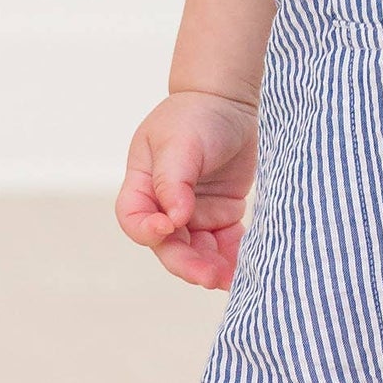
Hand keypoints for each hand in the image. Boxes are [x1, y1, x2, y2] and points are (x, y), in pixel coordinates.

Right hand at [114, 91, 258, 288]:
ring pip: (197, 251)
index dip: (148, 231)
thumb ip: (173, 180)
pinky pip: (225, 244)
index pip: (134, 219)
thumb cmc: (196, 115)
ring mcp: (194, 212)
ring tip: (232, 280)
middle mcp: (164, 205)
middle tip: (209, 276)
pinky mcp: (221, 215)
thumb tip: (175, 218)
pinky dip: (234, 257)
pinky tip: (247, 267)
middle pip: (169, 245)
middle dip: (187, 263)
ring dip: (212, 268)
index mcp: (143, 184)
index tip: (169, 227)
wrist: (230, 102)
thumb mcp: (179, 141)